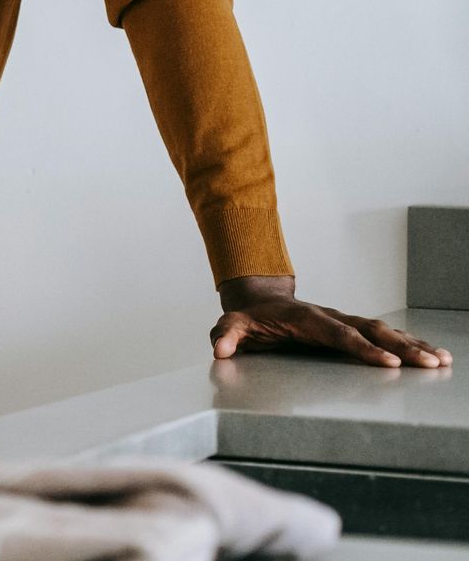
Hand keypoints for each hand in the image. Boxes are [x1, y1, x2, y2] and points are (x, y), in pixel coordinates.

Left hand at [212, 276, 451, 368]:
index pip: (339, 335)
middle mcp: (331, 317)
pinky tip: (434, 355)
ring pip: (384, 330)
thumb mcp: (232, 325)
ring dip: (413, 345)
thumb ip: (226, 336)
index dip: (363, 348)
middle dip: (401, 347)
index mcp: (308, 319)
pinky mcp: (352, 327)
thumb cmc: (248, 318)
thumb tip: (220, 349)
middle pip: (371, 331)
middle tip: (430, 363)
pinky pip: (385, 335)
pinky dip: (410, 343)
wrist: (258, 299)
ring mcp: (344, 321)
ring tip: (443, 360)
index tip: (388, 362)